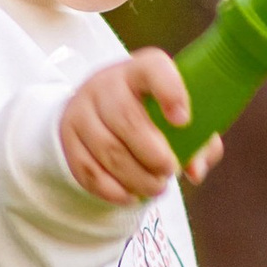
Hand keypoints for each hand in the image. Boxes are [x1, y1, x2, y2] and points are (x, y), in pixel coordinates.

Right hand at [59, 50, 221, 203]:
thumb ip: (198, 141)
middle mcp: (106, 84)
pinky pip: (89, 170)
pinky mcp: (68, 138)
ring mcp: (82, 111)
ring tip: (155, 187)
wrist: (100, 111)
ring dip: (136, 177)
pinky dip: (113, 190)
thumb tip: (195, 169)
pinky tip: (131, 196)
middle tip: (169, 171)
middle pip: (125, 117)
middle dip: (152, 154)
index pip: (153, 70)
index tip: (183, 121)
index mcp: (140, 71)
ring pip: (107, 149)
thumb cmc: (151, 114)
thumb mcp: (177, 116)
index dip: (170, 92)